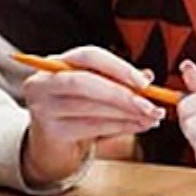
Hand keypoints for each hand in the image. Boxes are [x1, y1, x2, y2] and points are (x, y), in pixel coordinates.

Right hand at [20, 45, 163, 184]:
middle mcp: (44, 83)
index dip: (118, 67)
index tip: (144, 82)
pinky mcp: (52, 132)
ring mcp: (44, 109)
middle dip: (122, 95)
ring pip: (90, 109)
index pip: (88, 55)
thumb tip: (148, 77)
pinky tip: (139, 125)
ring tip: (151, 117)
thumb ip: (119, 78)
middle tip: (151, 106)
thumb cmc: (77, 105)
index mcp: (56, 63)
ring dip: (127, 114)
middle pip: (84, 83)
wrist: (52, 140)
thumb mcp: (95, 86)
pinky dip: (121, 127)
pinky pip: (92, 128)